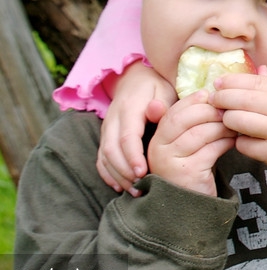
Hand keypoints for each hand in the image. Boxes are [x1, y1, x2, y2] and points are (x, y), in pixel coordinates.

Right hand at [97, 61, 177, 195]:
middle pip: (111, 150)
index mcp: (129, 108)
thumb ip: (162, 103)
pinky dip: (108, 173)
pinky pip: (100, 158)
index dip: (133, 156)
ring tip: (135, 191)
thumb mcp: (164, 89)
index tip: (143, 172)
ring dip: (118, 175)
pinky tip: (119, 186)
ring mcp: (106, 129)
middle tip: (141, 188)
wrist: (135, 78)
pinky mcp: (105, 136)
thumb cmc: (157, 87)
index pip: (127, 136)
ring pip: (104, 156)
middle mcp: (113, 120)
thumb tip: (155, 110)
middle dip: (124, 171)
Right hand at [147, 90, 235, 195]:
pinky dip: (226, 141)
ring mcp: (171, 162)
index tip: (211, 94)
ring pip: (200, 132)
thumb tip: (209, 91)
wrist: (192, 205)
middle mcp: (158, 149)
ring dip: (222, 125)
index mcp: (156, 138)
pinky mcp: (188, 173)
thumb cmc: (194, 167)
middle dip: (210, 110)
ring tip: (235, 124)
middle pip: (185, 119)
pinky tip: (234, 139)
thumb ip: (192, 121)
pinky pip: (211, 149)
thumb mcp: (189, 143)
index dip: (193, 100)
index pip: (174, 112)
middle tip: (229, 108)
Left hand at [211, 68, 266, 194]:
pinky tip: (243, 141)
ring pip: (240, 121)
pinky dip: (239, 142)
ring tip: (227, 121)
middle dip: (223, 98)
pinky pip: (245, 144)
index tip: (218, 83)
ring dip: (228, 120)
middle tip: (213, 100)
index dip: (233, 81)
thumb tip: (258, 68)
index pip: (255, 81)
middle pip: (244, 99)